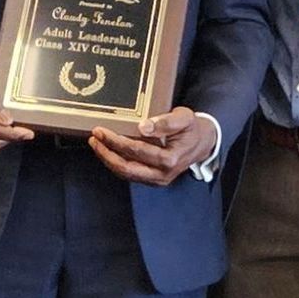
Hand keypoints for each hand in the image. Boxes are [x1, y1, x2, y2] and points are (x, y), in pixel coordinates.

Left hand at [88, 107, 215, 185]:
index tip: (102, 131)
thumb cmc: (192, 129)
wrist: (203, 142)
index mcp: (170, 159)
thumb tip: (143, 126)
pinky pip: (131, 173)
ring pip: (126, 174)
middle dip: (107, 154)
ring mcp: (157, 179)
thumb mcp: (184, 118)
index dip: (116, 141)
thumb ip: (166, 122)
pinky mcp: (153, 179)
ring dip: (109, 159)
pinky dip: (117, 163)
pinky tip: (109, 151)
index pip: (137, 151)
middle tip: (94, 139)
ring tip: (97, 144)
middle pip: (126, 168)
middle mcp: (162, 174)